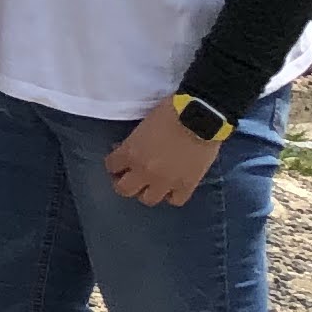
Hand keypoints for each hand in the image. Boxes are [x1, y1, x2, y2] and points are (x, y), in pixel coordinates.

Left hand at [106, 97, 226, 206]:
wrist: (201, 116)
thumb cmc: (170, 112)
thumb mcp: (143, 125)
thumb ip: (134, 143)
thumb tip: (131, 150)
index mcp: (130, 152)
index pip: (111, 166)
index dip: (115, 162)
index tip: (121, 159)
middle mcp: (144, 171)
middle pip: (124, 189)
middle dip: (124, 182)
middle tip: (131, 175)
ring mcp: (166, 182)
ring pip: (148, 199)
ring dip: (147, 191)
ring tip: (152, 183)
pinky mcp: (187, 186)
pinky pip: (175, 200)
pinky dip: (172, 195)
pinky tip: (173, 186)